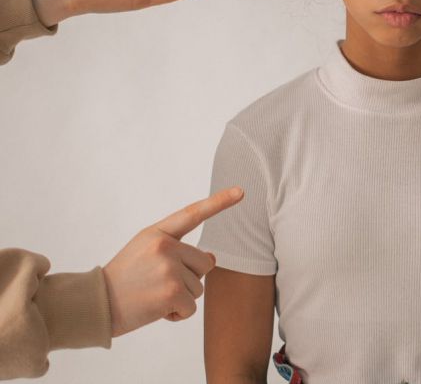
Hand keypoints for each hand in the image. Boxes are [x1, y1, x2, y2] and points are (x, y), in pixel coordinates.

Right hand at [102, 186, 243, 337]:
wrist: (95, 305)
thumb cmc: (123, 281)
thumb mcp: (145, 254)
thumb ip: (178, 251)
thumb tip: (213, 259)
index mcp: (157, 233)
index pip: (193, 214)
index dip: (220, 202)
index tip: (241, 191)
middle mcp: (165, 246)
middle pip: (204, 263)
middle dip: (188, 278)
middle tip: (157, 284)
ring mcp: (169, 267)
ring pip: (199, 287)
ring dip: (181, 298)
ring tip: (152, 295)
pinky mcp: (172, 291)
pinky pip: (192, 307)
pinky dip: (178, 314)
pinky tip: (156, 310)